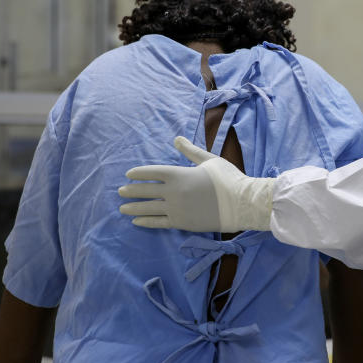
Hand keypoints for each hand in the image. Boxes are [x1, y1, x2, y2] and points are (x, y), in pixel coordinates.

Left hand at [119, 136, 274, 231]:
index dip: (138, 173)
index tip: (128, 175)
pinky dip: (146, 222)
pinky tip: (137, 222)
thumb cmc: (228, 179)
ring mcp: (176, 209)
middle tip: (120, 191)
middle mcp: (173, 192)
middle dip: (131, 191)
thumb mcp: (209, 160)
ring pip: (148, 208)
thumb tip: (177, 139)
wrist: (241, 203)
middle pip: (146, 191)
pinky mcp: (182, 223)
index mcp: (178, 174)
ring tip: (122, 208)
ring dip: (134, 208)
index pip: (151, 172)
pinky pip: (159, 223)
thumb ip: (190, 151)